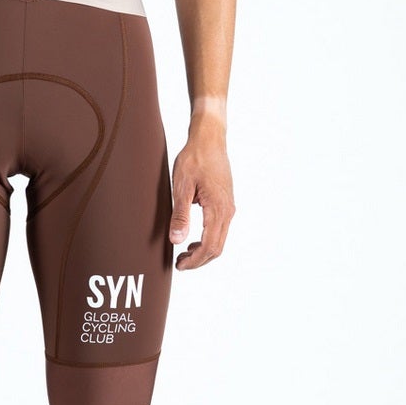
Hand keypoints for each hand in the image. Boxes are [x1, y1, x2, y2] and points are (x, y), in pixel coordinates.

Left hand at [168, 133, 233, 269]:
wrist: (209, 139)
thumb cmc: (194, 159)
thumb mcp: (181, 186)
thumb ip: (180, 215)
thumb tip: (177, 240)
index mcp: (217, 209)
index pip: (209, 246)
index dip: (194, 261)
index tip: (179, 265)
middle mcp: (227, 211)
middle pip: (217, 248)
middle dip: (199, 260)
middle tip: (179, 263)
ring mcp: (229, 207)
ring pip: (220, 240)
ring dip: (203, 251)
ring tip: (184, 253)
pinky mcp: (226, 203)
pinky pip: (220, 230)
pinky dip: (208, 240)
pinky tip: (193, 238)